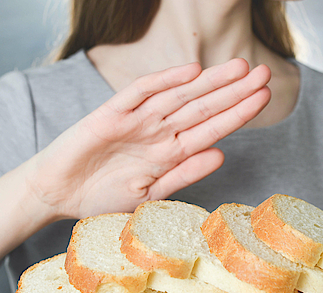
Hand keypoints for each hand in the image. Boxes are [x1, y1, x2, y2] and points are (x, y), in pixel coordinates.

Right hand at [23, 58, 270, 219]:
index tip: (265, 98)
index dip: (238, 113)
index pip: (212, 129)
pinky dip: (163, 82)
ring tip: (239, 68)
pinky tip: (190, 72)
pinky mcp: (110, 114)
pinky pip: (139, 93)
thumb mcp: (149, 194)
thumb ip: (184, 174)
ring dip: (209, 82)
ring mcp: (136, 120)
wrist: (57, 194)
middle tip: (265, 72)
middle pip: (203, 106)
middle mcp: (158, 132)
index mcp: (170, 153)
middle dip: (234, 90)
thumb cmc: (101, 196)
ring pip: (179, 96)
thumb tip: (222, 155)